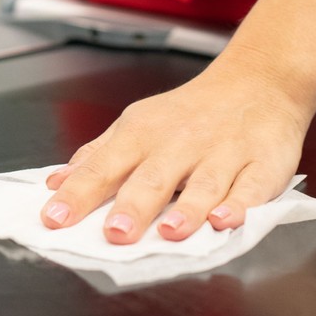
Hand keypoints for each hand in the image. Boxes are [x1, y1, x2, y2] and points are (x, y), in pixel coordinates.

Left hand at [41, 62, 312, 244]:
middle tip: (115, 233)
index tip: (54, 217)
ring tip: (170, 232)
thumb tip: (55, 185)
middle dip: (133, 206)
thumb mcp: (137, 126)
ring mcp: (222, 154)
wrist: (256, 82)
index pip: (103, 166)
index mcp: (141, 135)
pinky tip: (225, 220)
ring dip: (187, 209)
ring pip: (203, 185)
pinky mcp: (261, 165)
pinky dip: (239, 204)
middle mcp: (179, 144)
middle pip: (152, 177)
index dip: (79, 193)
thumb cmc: (190, 114)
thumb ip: (98, 157)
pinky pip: (250, 187)